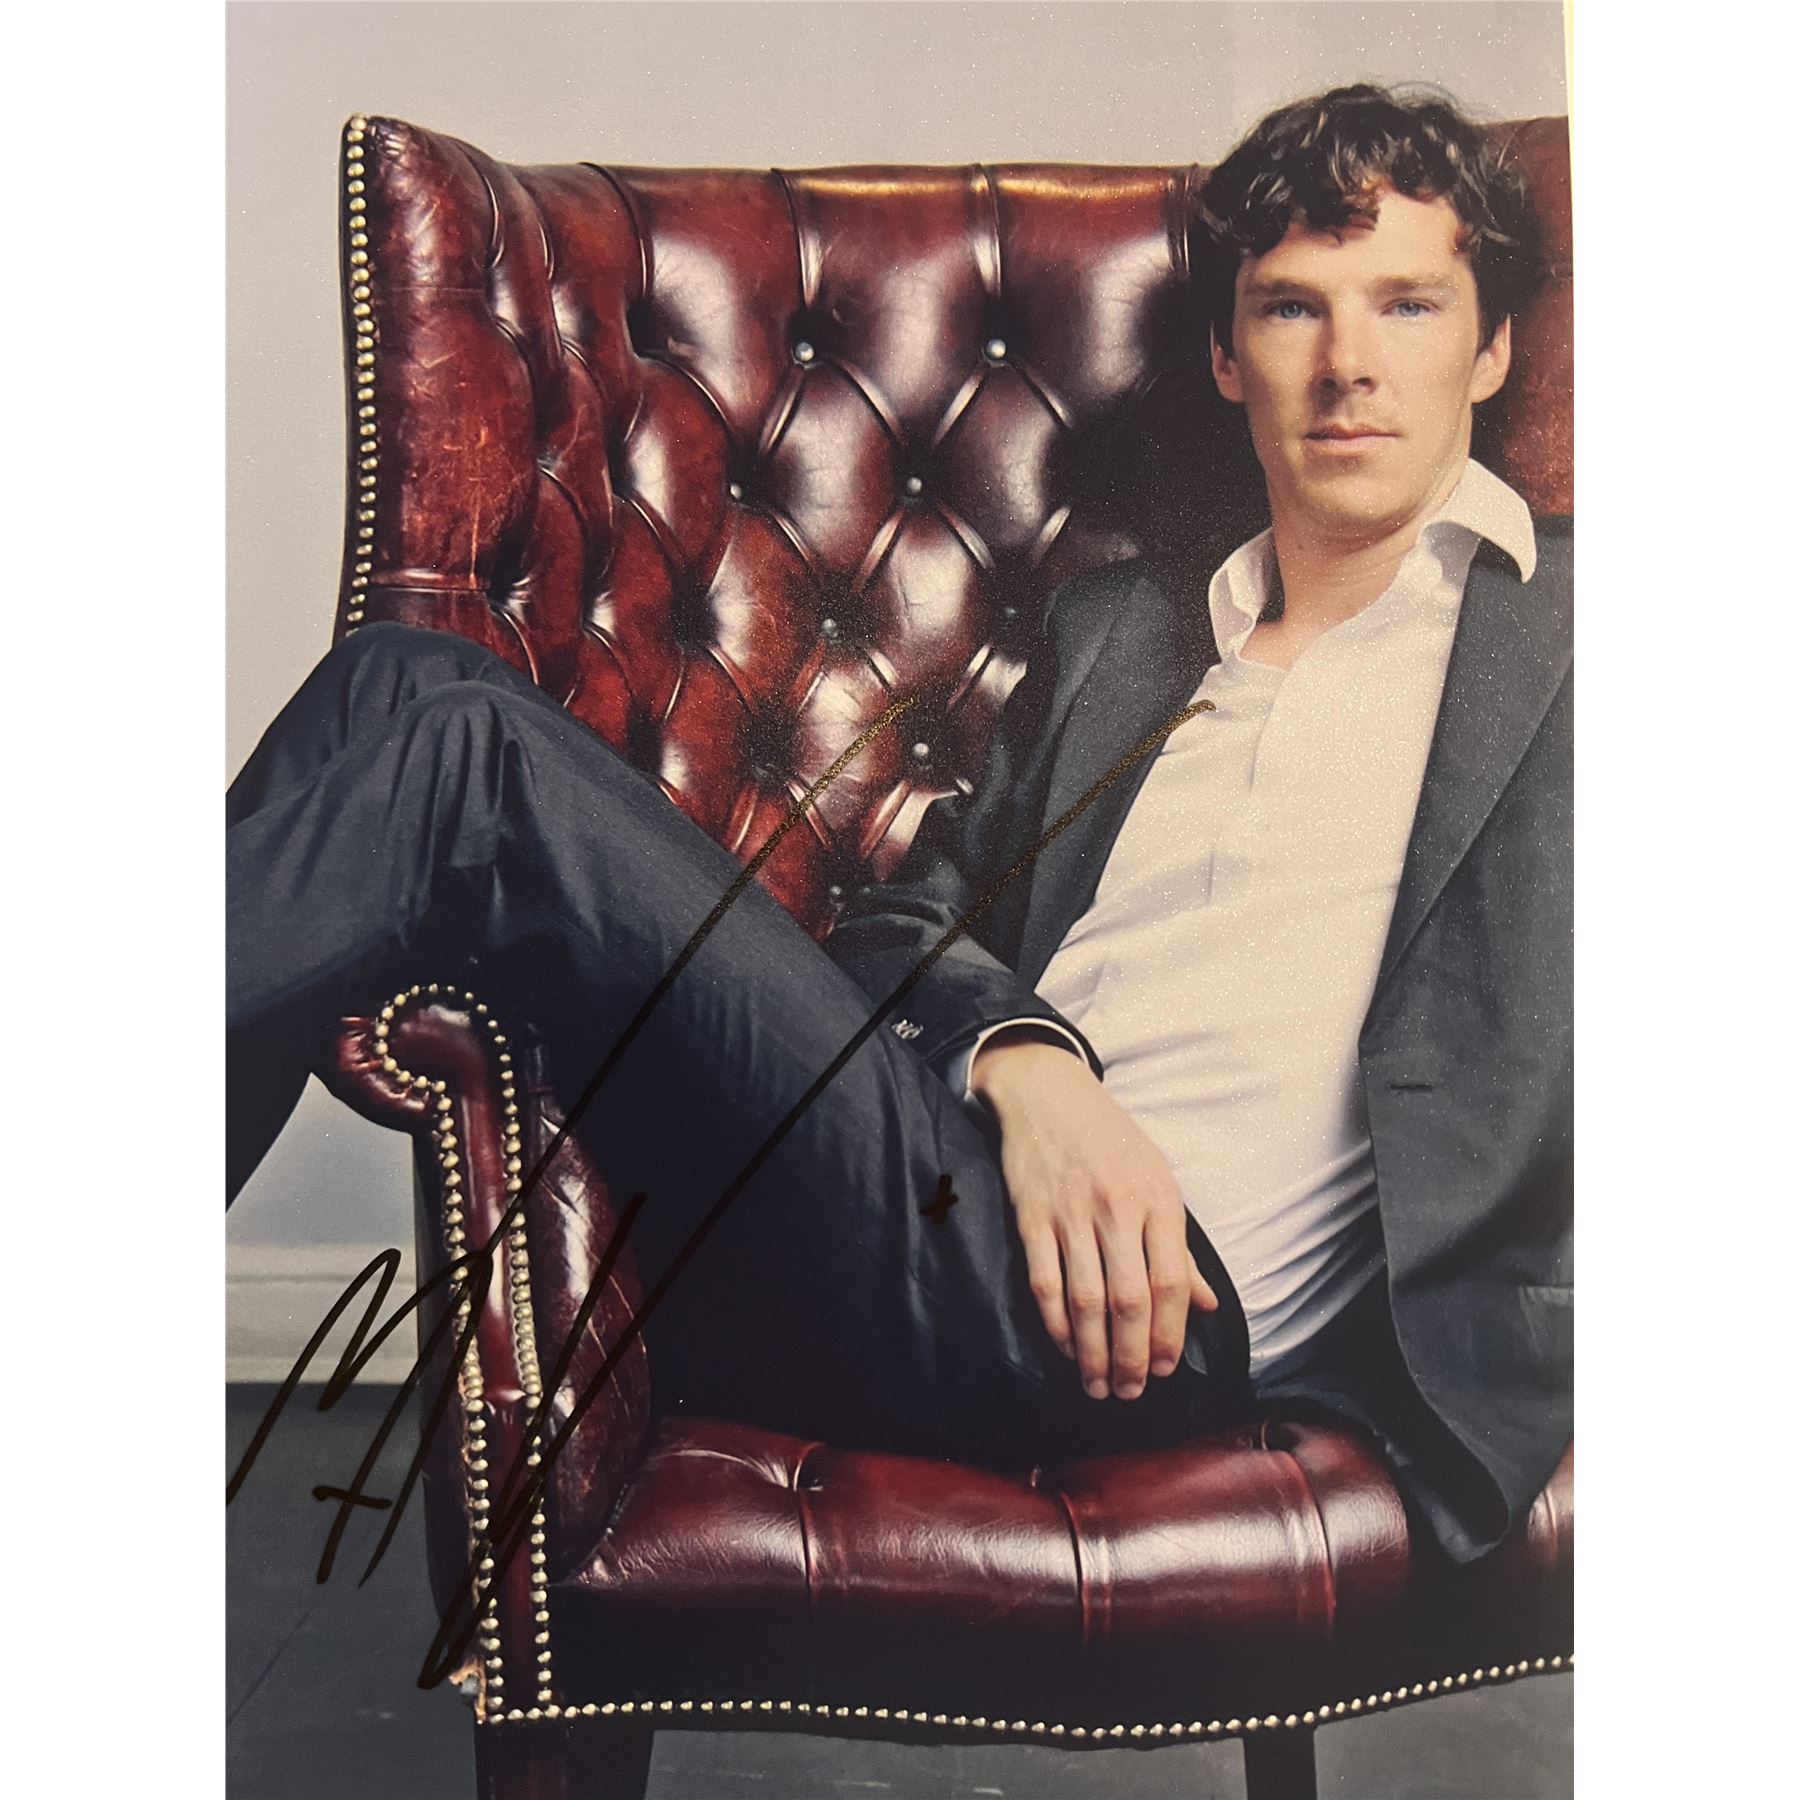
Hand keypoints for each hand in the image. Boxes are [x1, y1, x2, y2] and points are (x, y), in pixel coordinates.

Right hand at [970, 1034, 1216, 1400]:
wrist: (1048, 1095)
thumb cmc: (1111, 1141)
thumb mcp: (1158, 1181)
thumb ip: (1180, 1247)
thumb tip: (1208, 1304)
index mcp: (1158, 1201)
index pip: (1172, 1282)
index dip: (1171, 1334)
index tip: (1165, 1369)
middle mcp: (1117, 1209)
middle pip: (1130, 1301)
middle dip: (1133, 1357)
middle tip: (1131, 1393)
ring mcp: (1072, 1214)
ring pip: (1086, 1301)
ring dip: (1094, 1353)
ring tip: (1099, 1385)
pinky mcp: (1032, 1218)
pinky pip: (1044, 1283)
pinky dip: (1055, 1324)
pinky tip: (1065, 1347)